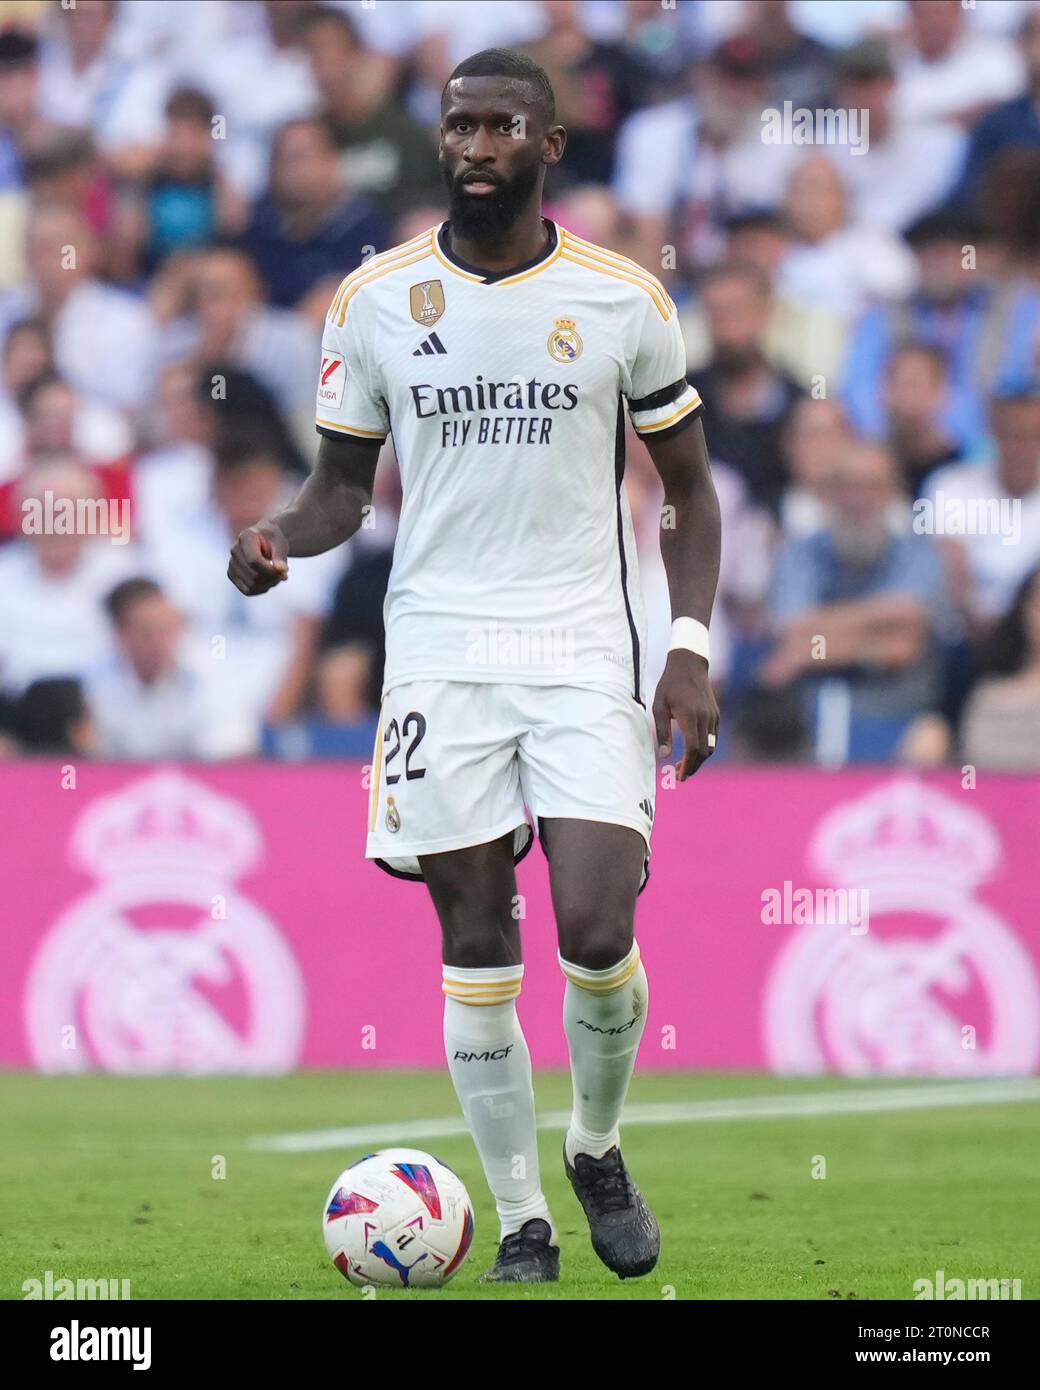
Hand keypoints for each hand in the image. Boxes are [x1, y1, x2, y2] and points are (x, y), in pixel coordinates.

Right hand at [227, 523, 288, 595]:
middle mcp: (235, 550)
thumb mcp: (280, 543)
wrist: (263, 540)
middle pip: (254, 575)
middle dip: (273, 578)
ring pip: (252, 585)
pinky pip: (248, 590)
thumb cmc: (273, 540)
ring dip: (269, 585)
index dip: (270, 571)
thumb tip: (282, 570)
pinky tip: (269, 581)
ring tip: (277, 576)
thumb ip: (280, 555)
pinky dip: (261, 589)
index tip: (284, 572)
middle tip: (283, 574)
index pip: (254, 561)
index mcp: (246, 537)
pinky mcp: (232, 575)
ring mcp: (231, 563)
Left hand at [652, 648, 719, 780]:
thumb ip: (662, 732)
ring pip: (711, 746)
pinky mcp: (716, 715)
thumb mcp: (659, 706)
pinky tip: (694, 753)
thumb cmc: (669, 685)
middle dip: (693, 766)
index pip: (693, 748)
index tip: (680, 775)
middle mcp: (705, 718)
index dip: (687, 765)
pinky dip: (705, 749)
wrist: (689, 665)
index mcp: (690, 716)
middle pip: (704, 751)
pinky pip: (714, 738)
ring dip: (700, 759)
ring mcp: (713, 716)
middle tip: (681, 776)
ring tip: (686, 767)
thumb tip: (664, 755)